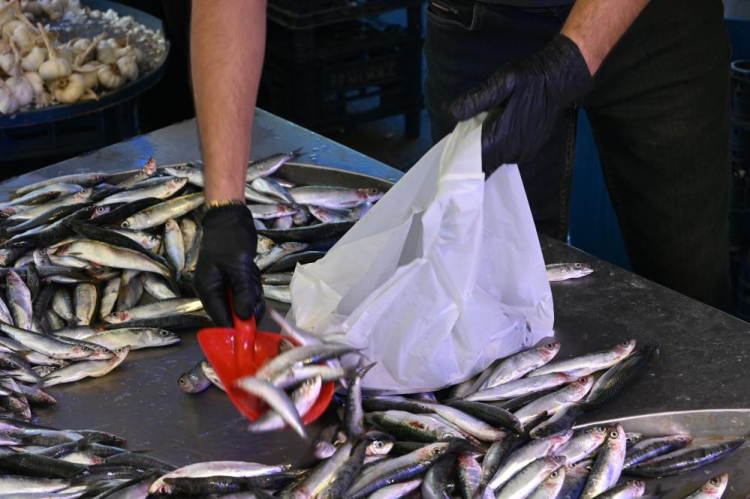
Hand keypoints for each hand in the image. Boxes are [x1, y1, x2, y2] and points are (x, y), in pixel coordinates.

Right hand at [194, 203, 264, 326]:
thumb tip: (244, 318)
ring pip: (242, 302)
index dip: (236, 328)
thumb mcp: (238, 266)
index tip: (253, 333)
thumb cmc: (231, 239)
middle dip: (249, 306)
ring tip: (252, 274)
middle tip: (257, 293)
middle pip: (233, 313)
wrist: (230, 216)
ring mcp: (224, 285)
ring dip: (253, 293)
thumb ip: (242, 292)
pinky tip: (252, 271)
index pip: (220, 318)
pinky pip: (246, 291)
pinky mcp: (233, 279)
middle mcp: (213, 290)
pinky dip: (253, 285)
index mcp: (208, 288)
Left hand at [449, 34, 592, 176]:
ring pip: (494, 159)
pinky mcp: (529, 151)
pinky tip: (494, 130)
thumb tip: (451, 113)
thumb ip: (477, 99)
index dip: (459, 156)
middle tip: (461, 134)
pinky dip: (496, 147)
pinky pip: (505, 155)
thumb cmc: (530, 78)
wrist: (560, 79)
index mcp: (504, 138)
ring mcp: (523, 154)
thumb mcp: (503, 81)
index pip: (473, 159)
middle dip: (469, 151)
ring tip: (477, 130)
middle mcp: (513, 152)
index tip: (450, 148)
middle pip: (483, 162)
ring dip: (483, 149)